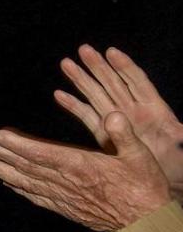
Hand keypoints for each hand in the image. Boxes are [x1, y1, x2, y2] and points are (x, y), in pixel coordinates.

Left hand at [0, 114, 171, 231]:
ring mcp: (66, 198)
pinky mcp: (69, 210)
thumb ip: (124, 134)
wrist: (148, 225)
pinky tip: (9, 184)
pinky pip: (39, 198)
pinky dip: (22, 190)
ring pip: (30, 183)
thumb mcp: (141, 156)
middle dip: (5, 157)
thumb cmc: (146, 188)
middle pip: (29, 168)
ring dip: (6, 172)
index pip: (43, 154)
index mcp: (82, 167)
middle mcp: (69, 183)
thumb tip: (113, 114)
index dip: (18, 145)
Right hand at [56, 45, 182, 193]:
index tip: (111, 52)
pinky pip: (87, 116)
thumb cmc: (180, 163)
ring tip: (66, 63)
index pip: (138, 83)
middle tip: (84, 49)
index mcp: (155, 110)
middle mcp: (133, 111)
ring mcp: (118, 121)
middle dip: (98, 66)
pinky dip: (74, 105)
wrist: (167, 181)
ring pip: (97, 95)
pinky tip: (60, 94)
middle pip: (114, 83)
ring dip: (82, 80)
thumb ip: (182, 136)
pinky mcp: (106, 135)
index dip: (125, 67)